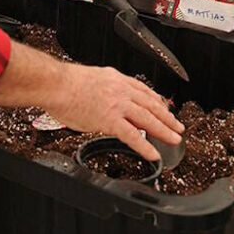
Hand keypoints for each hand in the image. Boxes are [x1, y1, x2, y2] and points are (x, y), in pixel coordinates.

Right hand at [47, 63, 182, 160]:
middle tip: (178, 126)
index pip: (143, 90)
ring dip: (164, 130)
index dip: (156, 101)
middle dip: (167, 117)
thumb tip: (102, 99)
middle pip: (151, 105)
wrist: (56, 84)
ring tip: (174, 139)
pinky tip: (153, 154)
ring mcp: (117, 105)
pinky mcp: (110, 119)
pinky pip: (132, 135)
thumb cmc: (64, 83)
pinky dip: (145, 146)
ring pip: (148, 119)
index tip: (164, 108)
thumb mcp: (91, 79)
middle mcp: (120, 90)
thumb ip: (102, 89)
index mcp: (115, 78)